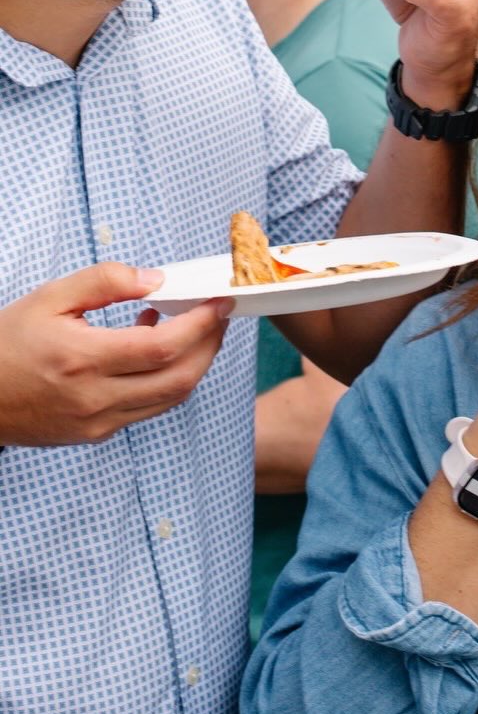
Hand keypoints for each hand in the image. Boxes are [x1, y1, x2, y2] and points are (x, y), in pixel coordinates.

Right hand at [0, 264, 232, 446]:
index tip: (220, 301)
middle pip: (180, 378)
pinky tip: (155, 351)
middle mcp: (95, 398)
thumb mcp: (49, 298)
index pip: (164, 347)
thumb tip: (155, 280)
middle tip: (218, 315)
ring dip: (194, 364)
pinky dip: (165, 380)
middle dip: (211, 344)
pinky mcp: (95, 434)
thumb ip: (104, 282)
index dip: (201, 323)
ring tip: (193, 328)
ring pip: (169, 399)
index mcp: (83, 360)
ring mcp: (97, 422)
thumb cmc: (5, 344)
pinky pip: (147, 409)